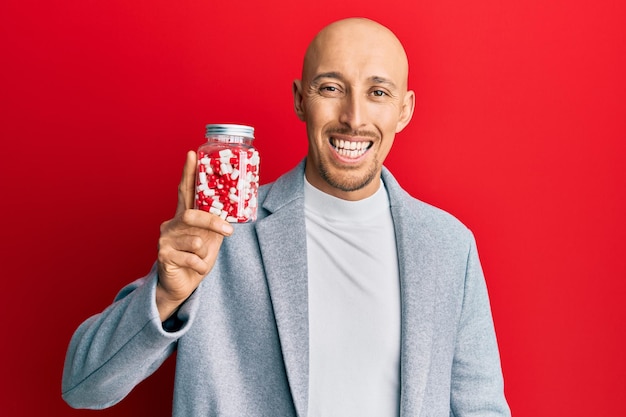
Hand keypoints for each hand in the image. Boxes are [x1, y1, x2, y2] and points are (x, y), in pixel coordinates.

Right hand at [155, 150, 233, 320]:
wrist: (182, 286)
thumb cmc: (196, 258)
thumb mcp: (211, 239)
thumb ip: (217, 224)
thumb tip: (234, 210)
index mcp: (184, 216)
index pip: (185, 190)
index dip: (188, 172)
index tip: (192, 153)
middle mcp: (171, 223)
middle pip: (192, 214)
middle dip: (212, 222)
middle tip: (228, 231)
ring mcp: (165, 239)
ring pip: (194, 240)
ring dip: (205, 253)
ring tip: (201, 259)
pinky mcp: (163, 255)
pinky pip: (192, 258)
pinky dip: (199, 266)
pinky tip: (193, 269)